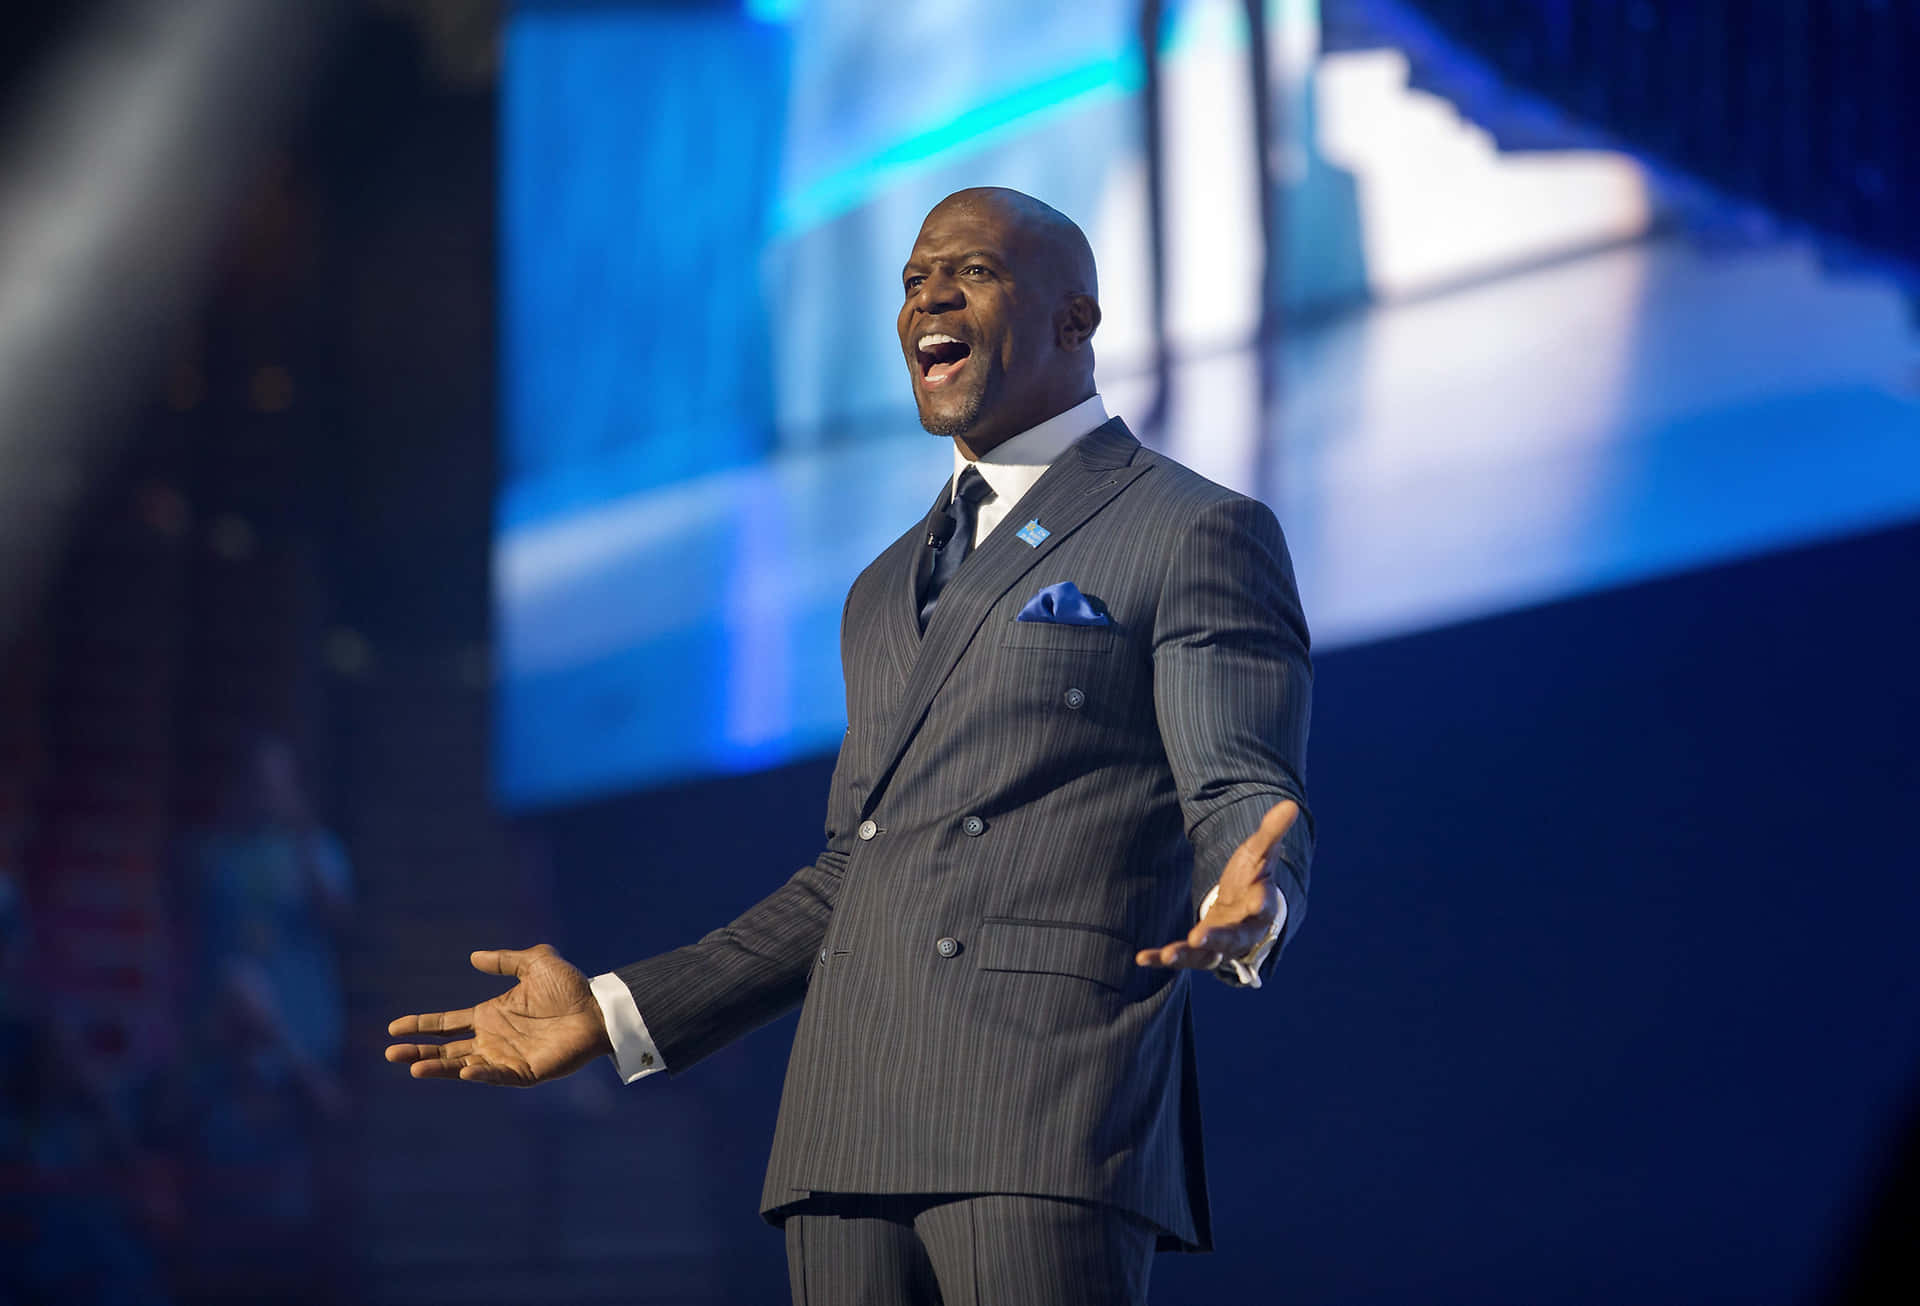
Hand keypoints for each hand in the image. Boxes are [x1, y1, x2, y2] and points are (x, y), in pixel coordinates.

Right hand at [385, 944, 612, 1086]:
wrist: (600, 1009)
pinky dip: (480, 1075)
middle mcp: (493, 1039)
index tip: (394, 1027)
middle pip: (447, 1049)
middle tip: (391, 1052)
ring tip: (414, 1067)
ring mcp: (507, 1057)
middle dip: (418, 1052)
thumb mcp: (536, 963)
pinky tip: (464, 1071)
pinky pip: (497, 1076)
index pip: (447, 1024)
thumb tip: (473, 956)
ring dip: (440, 1068)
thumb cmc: (571, 988)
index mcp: (490, 1015)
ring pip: (463, 1066)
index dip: (421, 1025)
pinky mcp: (525, 1072)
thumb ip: (506, 960)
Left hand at [1135, 800, 1296, 970]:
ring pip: (1207, 956)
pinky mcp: (1201, 949)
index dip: (1260, 904)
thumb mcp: (1260, 852)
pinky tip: (1141, 958)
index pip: (1263, 906)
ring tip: (1166, 956)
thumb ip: (1271, 831)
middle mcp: (1243, 931)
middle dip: (1217, 937)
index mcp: (1260, 906)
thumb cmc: (1254, 877)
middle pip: (1233, 938)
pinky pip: (1183, 958)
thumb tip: (1291, 803)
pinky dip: (1161, 959)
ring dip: (1186, 956)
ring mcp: (1221, 944)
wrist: (1248, 907)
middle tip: (1197, 936)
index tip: (1257, 902)